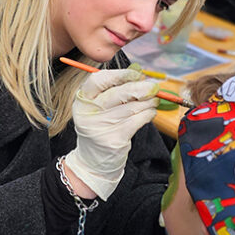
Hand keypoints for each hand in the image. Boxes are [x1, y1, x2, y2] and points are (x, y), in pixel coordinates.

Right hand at [65, 69, 158, 199]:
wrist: (93, 161)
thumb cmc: (100, 128)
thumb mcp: (99, 108)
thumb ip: (114, 89)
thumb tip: (139, 73)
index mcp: (81, 100)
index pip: (98, 80)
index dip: (119, 74)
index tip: (136, 74)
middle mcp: (88, 113)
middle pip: (118, 93)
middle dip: (140, 88)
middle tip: (153, 87)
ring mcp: (100, 127)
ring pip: (131, 107)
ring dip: (148, 102)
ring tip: (153, 101)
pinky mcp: (114, 140)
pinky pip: (137, 121)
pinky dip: (148, 114)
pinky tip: (150, 113)